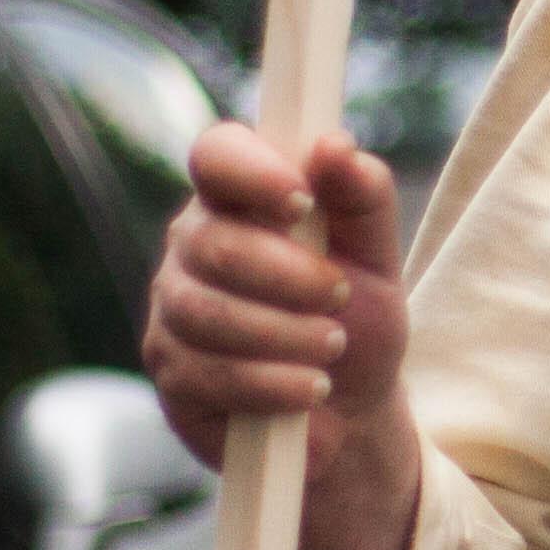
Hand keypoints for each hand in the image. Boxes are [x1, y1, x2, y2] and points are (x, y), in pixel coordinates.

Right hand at [143, 122, 412, 471]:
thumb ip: (363, 195)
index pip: (216, 155)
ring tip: (332, 346)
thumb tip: (335, 144)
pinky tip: (310, 388)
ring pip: (207, 314)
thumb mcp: (377, 255)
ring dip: (286, 335)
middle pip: (214, 245)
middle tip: (340, 297)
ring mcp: (172, 311)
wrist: (353, 406)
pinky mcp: (172, 375)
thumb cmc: (357, 314)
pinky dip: (273, 384)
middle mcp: (192, 246)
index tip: (303, 202)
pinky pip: (210, 376)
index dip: (253, 172)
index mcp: (238, 198)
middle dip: (291, 275)